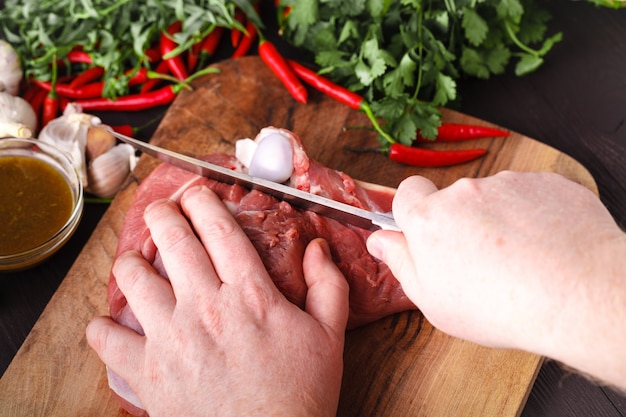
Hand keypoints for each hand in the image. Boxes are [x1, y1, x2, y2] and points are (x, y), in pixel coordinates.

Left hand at [87, 185, 348, 416]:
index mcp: (249, 294)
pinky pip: (106, 339)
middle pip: (171, 239)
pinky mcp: (147, 373)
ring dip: (131, 262)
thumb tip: (318, 248)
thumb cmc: (299, 396)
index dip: (203, 200)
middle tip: (162, 211)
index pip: (219, 228)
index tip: (196, 192)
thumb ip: (329, 286)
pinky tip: (113, 325)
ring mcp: (171, 337)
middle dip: (162, 214)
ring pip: (132, 277)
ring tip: (137, 263)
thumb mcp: (329, 337)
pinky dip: (103, 328)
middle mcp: (205, 306)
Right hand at [367, 171, 625, 387]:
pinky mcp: (544, 182)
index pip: (407, 193)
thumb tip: (380, 240)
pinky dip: (532, 214)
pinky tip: (543, 246)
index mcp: (429, 219)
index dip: (415, 211)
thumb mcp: (432, 300)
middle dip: (461, 220)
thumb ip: (400, 262)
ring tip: (519, 258)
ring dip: (499, 218)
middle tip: (480, 259)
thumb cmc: (500, 306)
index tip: (428, 231)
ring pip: (493, 197)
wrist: (575, 294)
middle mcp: (463, 192)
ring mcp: (507, 183)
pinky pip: (529, 194)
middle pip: (453, 198)